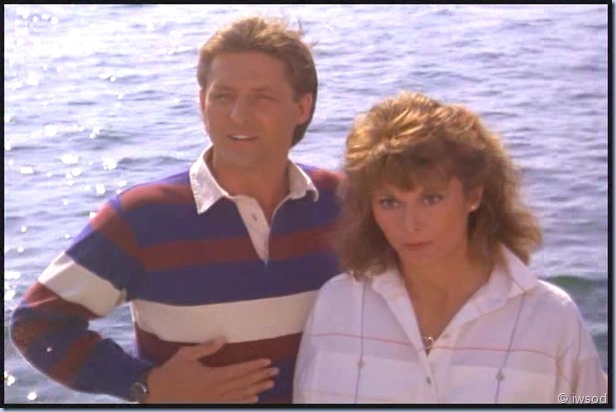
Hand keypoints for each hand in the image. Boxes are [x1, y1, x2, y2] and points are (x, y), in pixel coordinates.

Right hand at [144, 338, 277, 402]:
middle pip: (244, 382)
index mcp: (212, 375)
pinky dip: (245, 401)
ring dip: (257, 388)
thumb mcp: (186, 355)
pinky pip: (232, 404)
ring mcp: (214, 400)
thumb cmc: (171, 372)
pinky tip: (255, 397)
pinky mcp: (211, 405)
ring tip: (271, 383)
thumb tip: (223, 338)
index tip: (267, 361)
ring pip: (241, 394)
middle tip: (276, 371)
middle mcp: (216, 389)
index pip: (239, 370)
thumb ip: (206, 347)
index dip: (254, 365)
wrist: (157, 394)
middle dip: (261, 376)